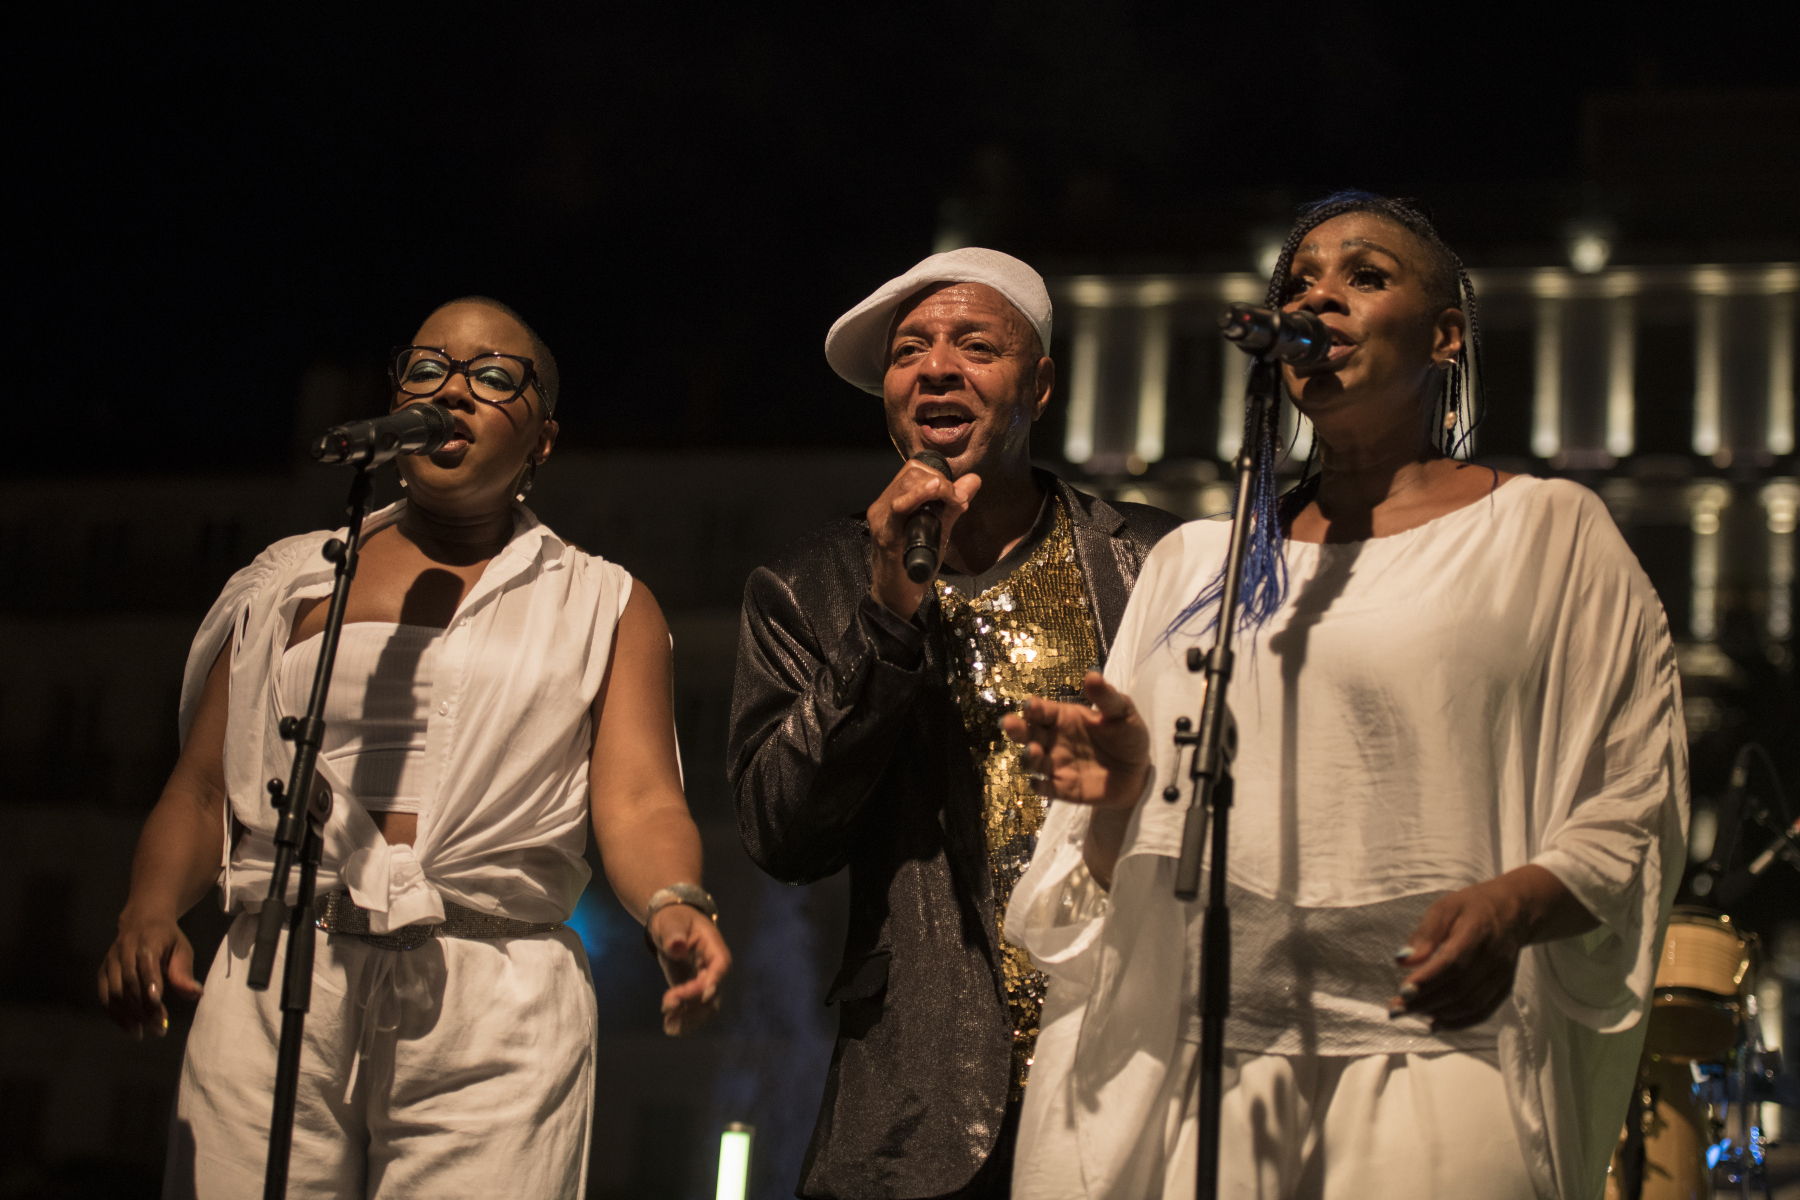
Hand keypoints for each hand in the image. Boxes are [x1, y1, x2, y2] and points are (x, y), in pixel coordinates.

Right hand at [98, 910, 203, 1037]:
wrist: (142, 921)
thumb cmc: (167, 939)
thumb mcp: (182, 949)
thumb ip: (184, 972)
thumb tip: (196, 994)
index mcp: (147, 941)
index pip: (146, 965)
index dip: (150, 985)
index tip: (158, 1005)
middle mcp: (124, 950)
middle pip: (129, 982)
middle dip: (143, 1007)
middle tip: (158, 1028)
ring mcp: (110, 961)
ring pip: (113, 992)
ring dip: (128, 1015)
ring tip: (143, 1032)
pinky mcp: (102, 971)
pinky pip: (104, 996)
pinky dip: (115, 1014)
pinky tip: (130, 1028)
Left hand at [648, 904, 730, 1035]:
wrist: (670, 924)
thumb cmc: (673, 918)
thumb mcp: (671, 922)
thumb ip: (674, 933)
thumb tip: (677, 946)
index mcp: (713, 947)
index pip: (721, 966)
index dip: (715, 982)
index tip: (701, 995)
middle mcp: (713, 968)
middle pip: (714, 992)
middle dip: (692, 1003)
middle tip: (667, 1004)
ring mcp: (705, 981)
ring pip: (706, 1007)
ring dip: (689, 1019)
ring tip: (668, 1025)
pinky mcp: (693, 991)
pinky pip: (695, 1010)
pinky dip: (684, 1020)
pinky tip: (669, 1025)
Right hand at [866, 458, 981, 618]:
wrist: (898, 597)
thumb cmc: (915, 566)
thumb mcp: (939, 530)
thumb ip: (953, 505)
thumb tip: (974, 480)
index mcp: (895, 500)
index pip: (915, 470)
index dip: (940, 475)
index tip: (957, 494)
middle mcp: (884, 504)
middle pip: (912, 472)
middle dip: (941, 481)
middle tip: (957, 500)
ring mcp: (881, 517)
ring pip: (907, 483)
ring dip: (936, 488)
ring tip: (953, 502)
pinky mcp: (885, 532)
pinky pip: (898, 506)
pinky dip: (918, 495)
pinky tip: (934, 491)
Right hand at [1001, 673, 1149, 808]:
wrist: (1139, 773)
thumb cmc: (1128, 736)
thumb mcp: (1122, 712)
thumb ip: (1106, 697)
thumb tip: (1092, 674)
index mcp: (1064, 718)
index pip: (1042, 710)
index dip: (1034, 707)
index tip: (1031, 706)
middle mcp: (1054, 740)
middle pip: (1027, 733)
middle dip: (1016, 728)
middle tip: (1009, 723)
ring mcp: (1056, 765)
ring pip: (1031, 760)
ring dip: (1028, 756)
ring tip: (1034, 751)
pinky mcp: (1062, 788)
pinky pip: (1044, 788)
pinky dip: (1039, 786)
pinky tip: (1040, 784)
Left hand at [1390, 866, 1593, 1029]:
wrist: (1513, 910)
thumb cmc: (1472, 907)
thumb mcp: (1444, 908)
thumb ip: (1425, 935)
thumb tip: (1402, 960)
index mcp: (1478, 931)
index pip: (1453, 963)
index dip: (1428, 980)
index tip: (1402, 991)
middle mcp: (1494, 958)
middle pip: (1459, 988)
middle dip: (1425, 1002)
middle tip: (1395, 1009)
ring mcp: (1502, 976)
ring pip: (1471, 1004)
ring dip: (1438, 1014)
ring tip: (1410, 1013)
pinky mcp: (1504, 988)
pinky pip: (1483, 1012)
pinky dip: (1458, 1022)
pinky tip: (1434, 1023)